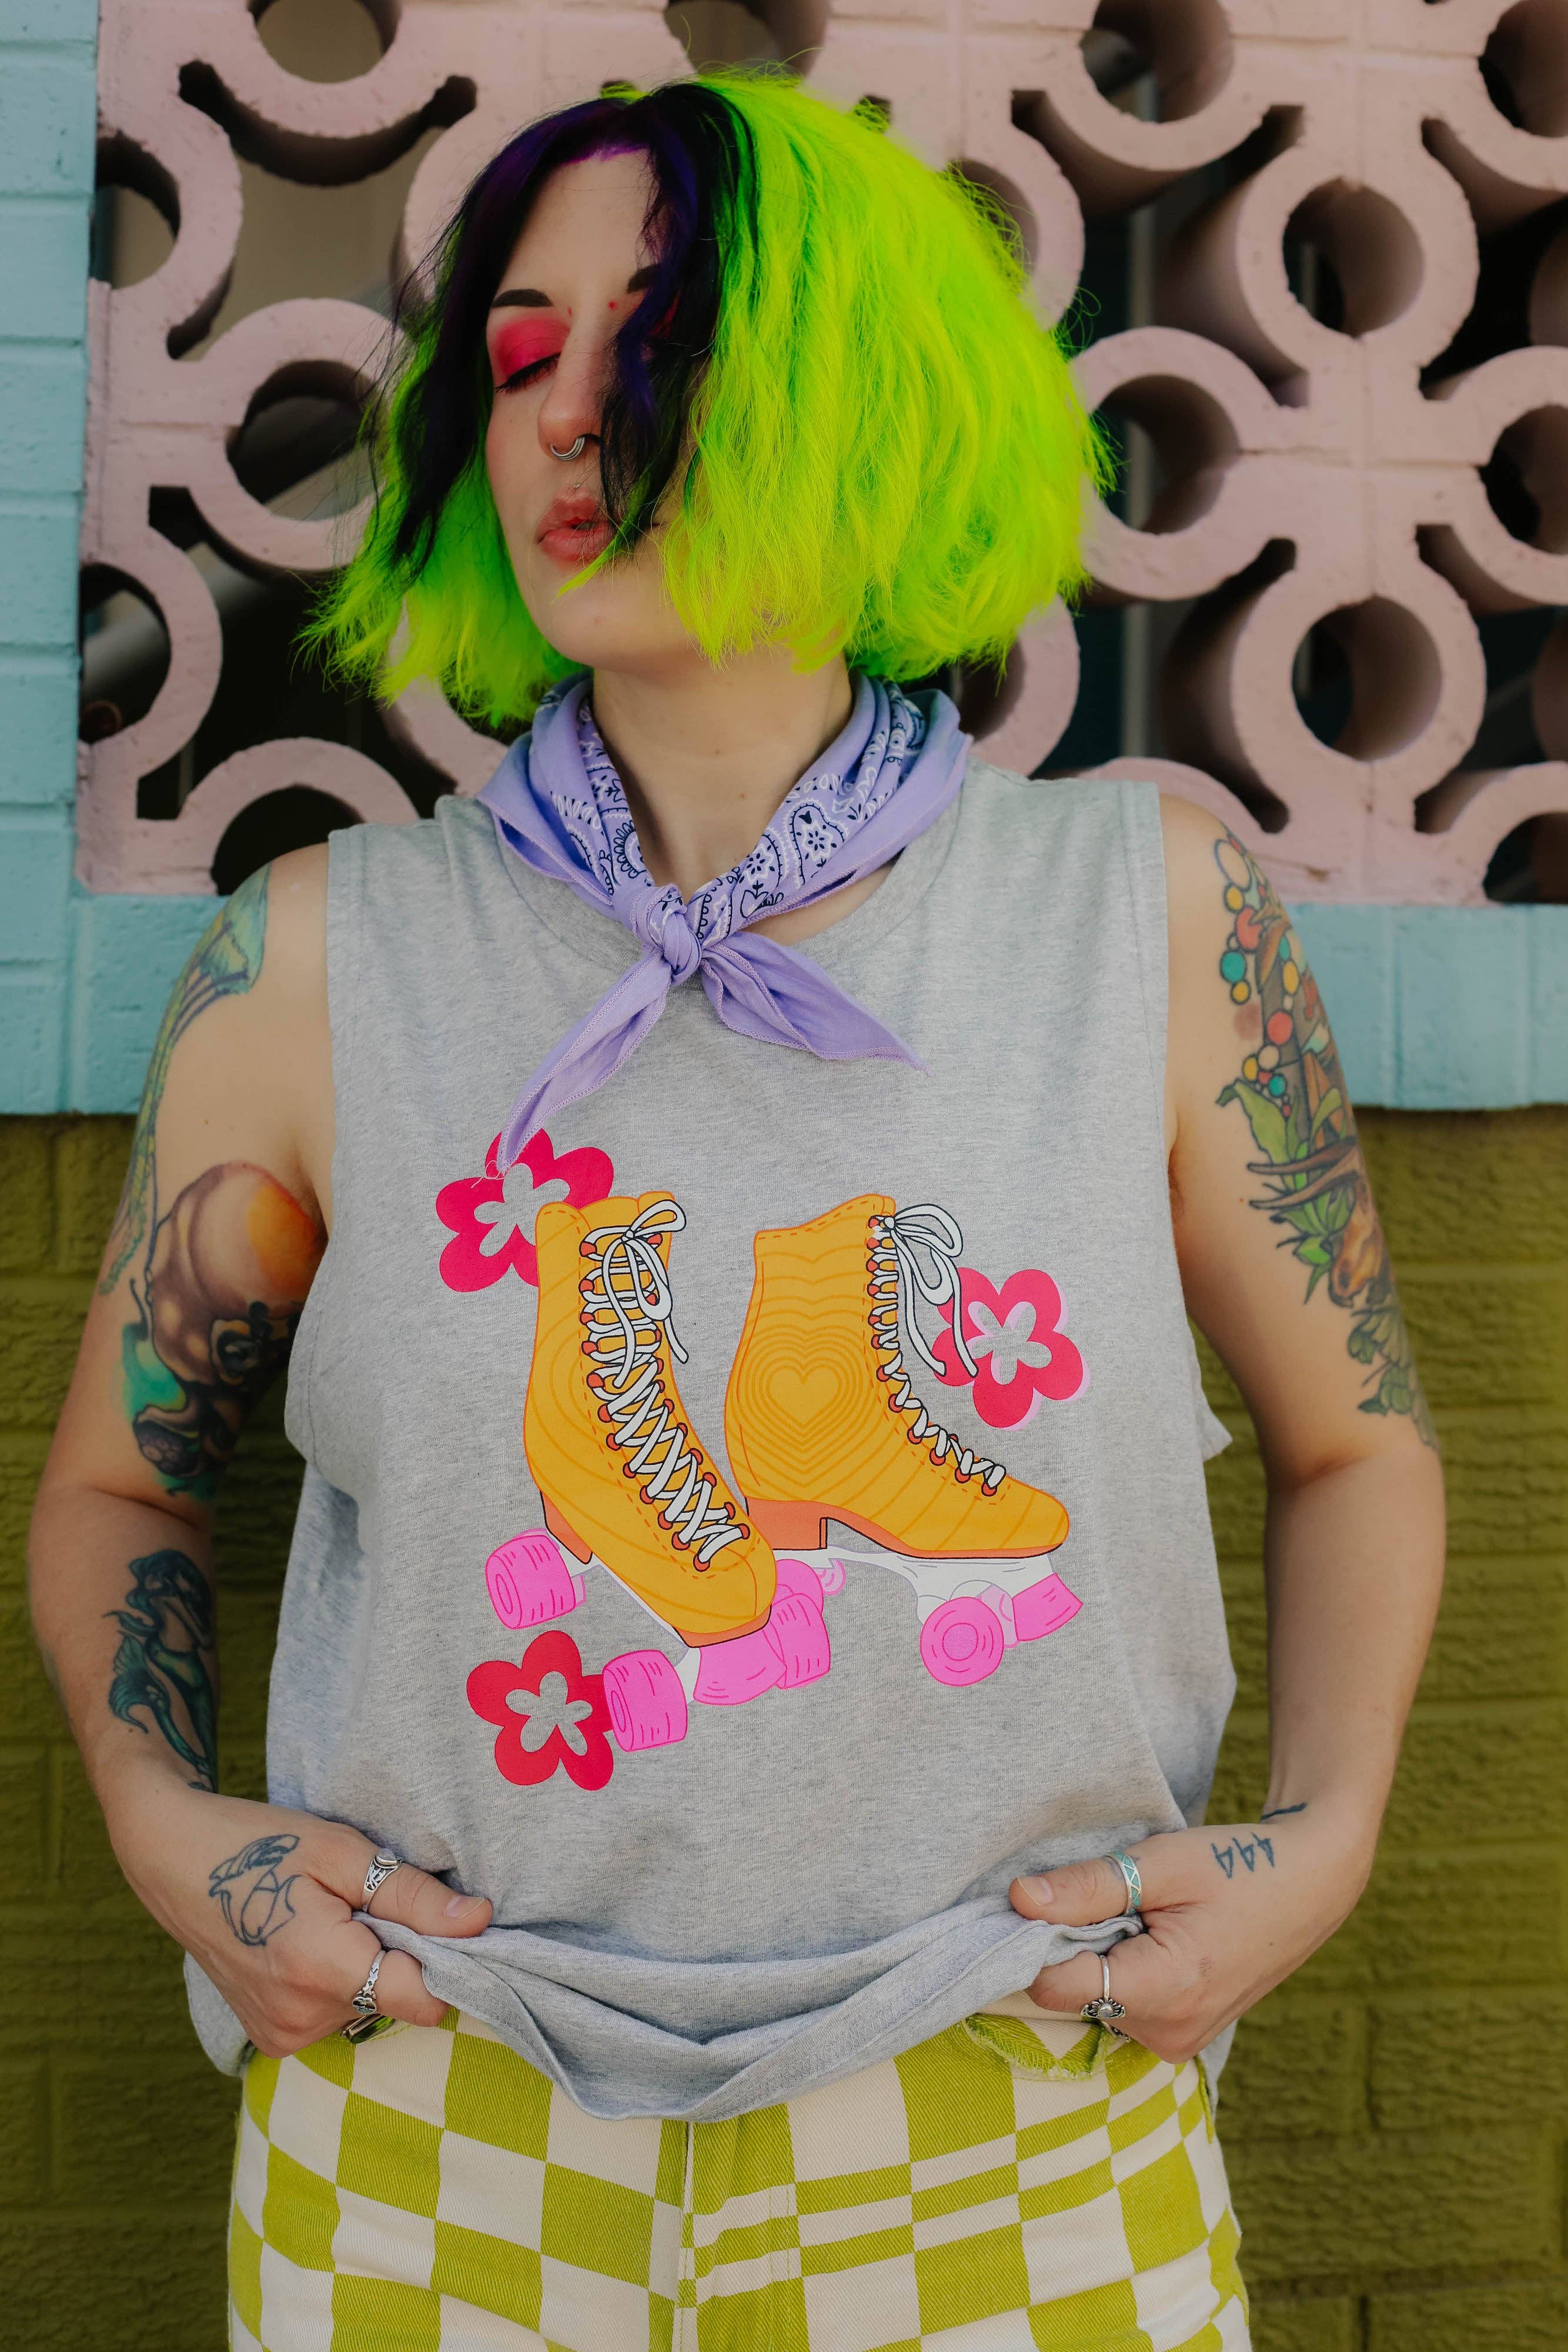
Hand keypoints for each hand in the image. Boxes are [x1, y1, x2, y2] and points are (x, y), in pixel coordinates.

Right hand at [112, 1781, 493, 2058]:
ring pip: (368, 2006)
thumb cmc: (258, 1844)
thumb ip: (412, 1896)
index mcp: (320, 1970)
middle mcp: (300, 2018)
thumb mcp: (342, 1852)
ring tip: (330, 1917)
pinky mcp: (270, 2038)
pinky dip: (339, 1981)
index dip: (449, 1959)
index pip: (423, 1998)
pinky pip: (336, 2013)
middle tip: (366, 1902)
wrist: (174, 1860)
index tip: (449, 1922)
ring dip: (368, 1966)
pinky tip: (311, 1940)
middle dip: (401, 1953)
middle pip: (396, 1999)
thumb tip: (479, 1921)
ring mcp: (280, 2035)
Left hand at [1009, 1803, 1374, 2062]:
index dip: (1035, 1942)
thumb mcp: (1161, 1863)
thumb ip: (1088, 1887)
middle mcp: (1168, 2035)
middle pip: (1071, 1996)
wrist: (1309, 1884)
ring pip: (1093, 2002)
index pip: (1054, 1988)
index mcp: (1165, 1992)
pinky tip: (1153, 1937)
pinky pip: (1121, 2008)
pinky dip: (1121, 1972)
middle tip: (1114, 1901)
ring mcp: (1178, 2043)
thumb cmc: (1239, 1865)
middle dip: (1071, 1947)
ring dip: (1098, 1958)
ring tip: (1143, 1916)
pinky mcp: (1183, 2037)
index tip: (1048, 1902)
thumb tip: (1017, 1900)